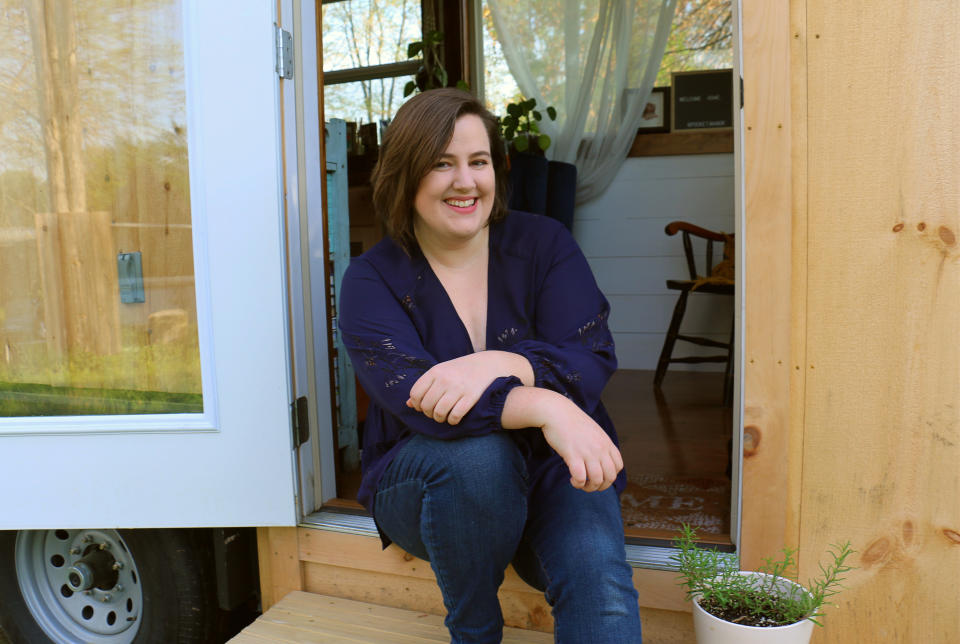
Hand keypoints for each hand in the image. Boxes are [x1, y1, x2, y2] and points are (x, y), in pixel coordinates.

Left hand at [407, 351, 531, 424]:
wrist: (487, 365)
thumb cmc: (460, 370)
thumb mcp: (441, 372)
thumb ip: (425, 386)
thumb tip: (408, 404)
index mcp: (435, 371)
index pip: (416, 394)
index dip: (417, 404)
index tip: (423, 406)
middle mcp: (445, 379)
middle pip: (426, 406)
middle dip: (429, 414)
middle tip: (434, 413)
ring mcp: (458, 388)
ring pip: (439, 413)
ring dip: (439, 419)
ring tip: (443, 417)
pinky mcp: (470, 397)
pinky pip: (455, 416)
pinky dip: (452, 421)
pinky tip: (454, 418)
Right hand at [540, 399, 622, 491]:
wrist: (556, 411)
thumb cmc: (571, 421)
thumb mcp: (593, 431)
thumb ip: (599, 444)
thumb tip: (599, 460)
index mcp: (606, 442)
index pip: (618, 466)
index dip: (610, 476)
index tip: (599, 476)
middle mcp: (600, 448)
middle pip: (610, 477)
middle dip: (601, 486)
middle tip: (590, 485)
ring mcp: (587, 452)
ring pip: (597, 480)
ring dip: (589, 487)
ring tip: (580, 484)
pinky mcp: (573, 455)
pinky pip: (580, 477)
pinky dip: (578, 483)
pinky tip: (572, 479)